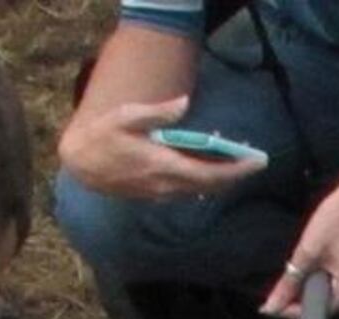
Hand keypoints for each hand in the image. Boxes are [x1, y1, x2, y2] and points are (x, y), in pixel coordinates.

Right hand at [57, 95, 268, 204]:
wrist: (81, 164)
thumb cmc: (102, 136)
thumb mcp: (126, 116)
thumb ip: (158, 113)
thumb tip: (184, 103)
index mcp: (164, 166)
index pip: (211, 175)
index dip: (237, 171)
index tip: (257, 162)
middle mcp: (167, 186)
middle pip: (211, 186)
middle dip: (235, 175)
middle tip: (253, 160)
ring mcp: (161, 194)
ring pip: (200, 190)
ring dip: (220, 177)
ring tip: (235, 159)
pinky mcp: (156, 195)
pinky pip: (187, 190)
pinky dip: (203, 179)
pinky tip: (207, 164)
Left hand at [263, 162, 338, 318]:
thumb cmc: (335, 221)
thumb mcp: (307, 252)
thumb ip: (288, 283)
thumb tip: (270, 307)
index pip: (314, 311)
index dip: (290, 310)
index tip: (267, 306)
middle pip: (320, 308)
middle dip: (297, 301)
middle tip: (274, 292)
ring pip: (323, 299)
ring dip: (304, 291)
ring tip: (286, 284)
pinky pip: (329, 289)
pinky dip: (314, 283)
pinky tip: (302, 275)